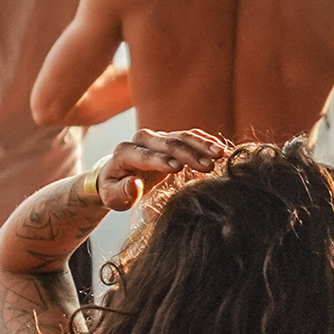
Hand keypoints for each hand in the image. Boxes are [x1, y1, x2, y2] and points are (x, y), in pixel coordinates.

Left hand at [95, 129, 228, 209]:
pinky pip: (190, 137)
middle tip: (208, 165)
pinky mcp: (170, 139)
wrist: (118, 175)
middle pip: (168, 142)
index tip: (177, 168)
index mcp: (124, 153)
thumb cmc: (115, 190)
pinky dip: (205, 142)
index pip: (145, 155)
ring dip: (202, 145)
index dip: (160, 160)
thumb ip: (122, 192)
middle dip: (188, 153)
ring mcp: (158, 137)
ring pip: (182, 136)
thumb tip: (135, 183)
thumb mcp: (113, 197)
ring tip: (220, 155)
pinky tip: (220, 149)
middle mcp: (141, 140)